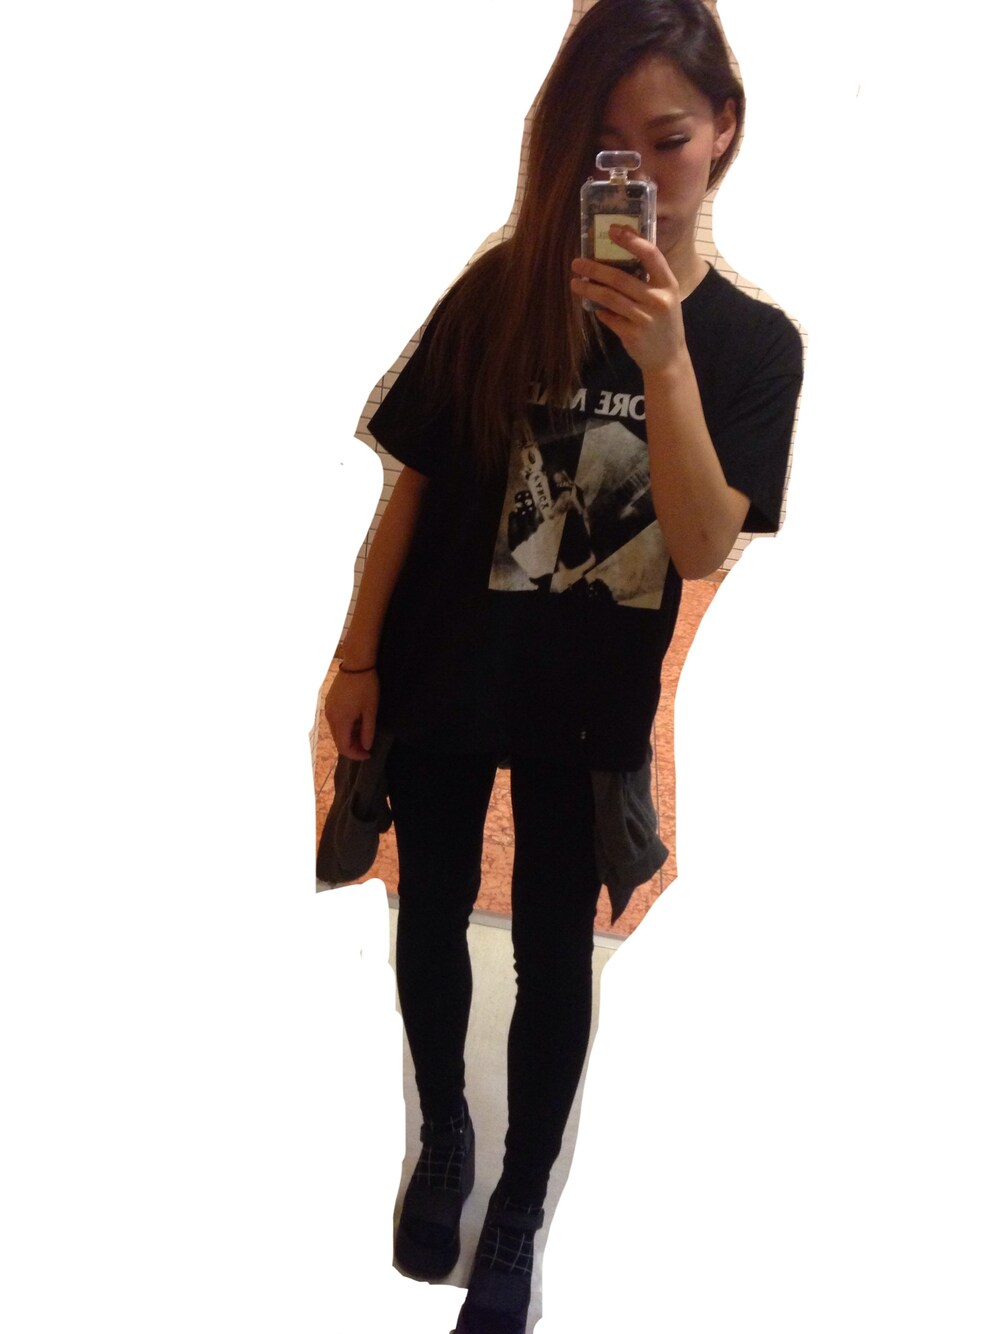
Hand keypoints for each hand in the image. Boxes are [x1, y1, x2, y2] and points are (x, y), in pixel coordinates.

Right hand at [325, 667, 378, 760]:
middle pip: (338, 741)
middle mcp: (330, 717)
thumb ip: (367, 731)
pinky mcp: (329, 702)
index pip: (344, 747)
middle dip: (353, 746)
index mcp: (340, 720)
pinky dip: (345, 726)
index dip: (356, 754)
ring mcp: (328, 709)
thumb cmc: (366, 687)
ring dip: (349, 736)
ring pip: (337, 731)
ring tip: (364, 731)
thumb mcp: (370, 711)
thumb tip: (365, 747)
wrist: (356, 664)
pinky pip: (335, 721)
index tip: (368, 754)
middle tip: (367, 745)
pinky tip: (356, 720)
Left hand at [570, 227, 686, 374]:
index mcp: (669, 284)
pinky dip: (599, 311)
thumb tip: (615, 259)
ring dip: (589, 289)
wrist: (669, 358)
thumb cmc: (663, 321)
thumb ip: (648, 280)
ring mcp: (645, 318)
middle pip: (621, 278)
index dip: (632, 240)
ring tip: (575, 283)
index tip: (612, 230)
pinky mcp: (633, 334)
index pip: (651, 255)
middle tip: (577, 263)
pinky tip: (592, 307)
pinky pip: (609, 318)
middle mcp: (658, 299)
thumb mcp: (665, 297)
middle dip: (595, 268)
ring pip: (610, 298)